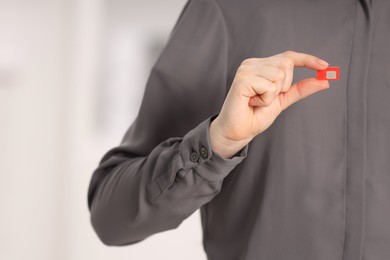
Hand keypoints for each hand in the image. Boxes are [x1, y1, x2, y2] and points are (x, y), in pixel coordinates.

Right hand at [210, 50, 329, 158]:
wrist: (238, 132)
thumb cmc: (255, 116)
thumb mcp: (282, 100)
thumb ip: (300, 89)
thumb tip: (324, 80)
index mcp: (260, 65)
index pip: (287, 56)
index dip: (307, 59)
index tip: (325, 66)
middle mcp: (252, 64)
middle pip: (286, 64)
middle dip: (284, 86)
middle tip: (265, 98)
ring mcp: (246, 70)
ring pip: (279, 75)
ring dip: (273, 95)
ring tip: (257, 101)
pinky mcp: (242, 80)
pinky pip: (269, 87)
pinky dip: (265, 99)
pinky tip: (252, 103)